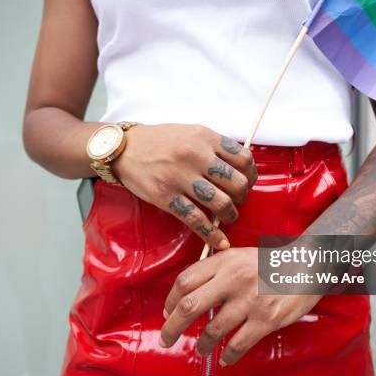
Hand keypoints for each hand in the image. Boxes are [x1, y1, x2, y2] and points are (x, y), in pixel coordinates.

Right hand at [113, 124, 256, 249]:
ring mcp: (180, 177)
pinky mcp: (166, 197)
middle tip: (237, 201)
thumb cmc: (160, 141)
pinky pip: (196, 220)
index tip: (247, 183)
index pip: (244, 158)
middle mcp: (196, 155)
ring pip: (221, 202)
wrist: (124, 148)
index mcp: (205, 137)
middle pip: (237, 183)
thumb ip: (214, 147)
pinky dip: (211, 234)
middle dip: (242, 196)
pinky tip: (220, 242)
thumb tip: (240, 168)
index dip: (251, 175)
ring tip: (228, 217)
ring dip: (230, 215)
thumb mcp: (190, 133)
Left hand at [159, 247, 321, 365]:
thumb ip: (215, 270)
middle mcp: (234, 279)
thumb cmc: (268, 263)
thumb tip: (186, 296)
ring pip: (213, 329)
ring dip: (202, 344)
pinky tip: (225, 359)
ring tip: (201, 349)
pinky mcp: (266, 319)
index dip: (171, 300)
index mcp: (225, 261)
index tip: (167, 312)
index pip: (185, 280)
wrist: (308, 264)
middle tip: (167, 338)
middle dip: (172, 326)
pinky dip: (228, 356)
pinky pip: (239, 344)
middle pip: (190, 305)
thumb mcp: (238, 256)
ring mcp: (250, 300)